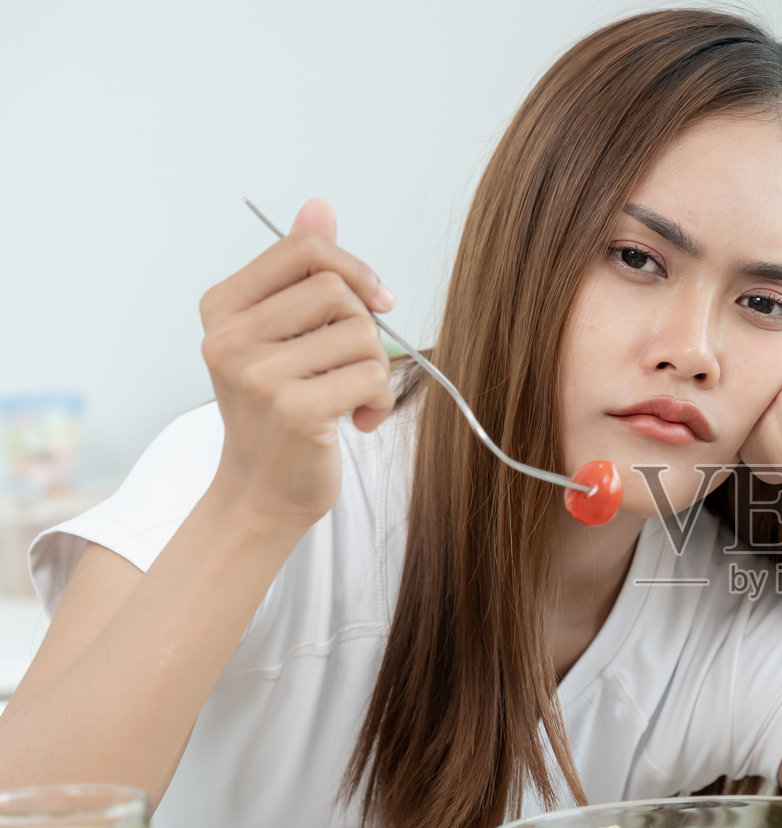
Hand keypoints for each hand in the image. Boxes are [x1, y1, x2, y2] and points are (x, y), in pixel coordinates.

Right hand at [198, 199, 396, 530]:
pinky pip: (372, 376)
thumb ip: (299, 272)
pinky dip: (380, 399)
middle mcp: (230, 338)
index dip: (353, 267)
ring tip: (354, 397)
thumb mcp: (282, 334)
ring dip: (376, 369)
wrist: (263, 491)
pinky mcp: (294, 410)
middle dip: (366, 328)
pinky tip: (359, 420)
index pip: (302, 250)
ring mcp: (258, 375)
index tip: (377, 300)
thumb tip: (319, 206)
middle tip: (355, 365)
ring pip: (361, 334)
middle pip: (336, 291)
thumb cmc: (279, 410)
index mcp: (223, 308)